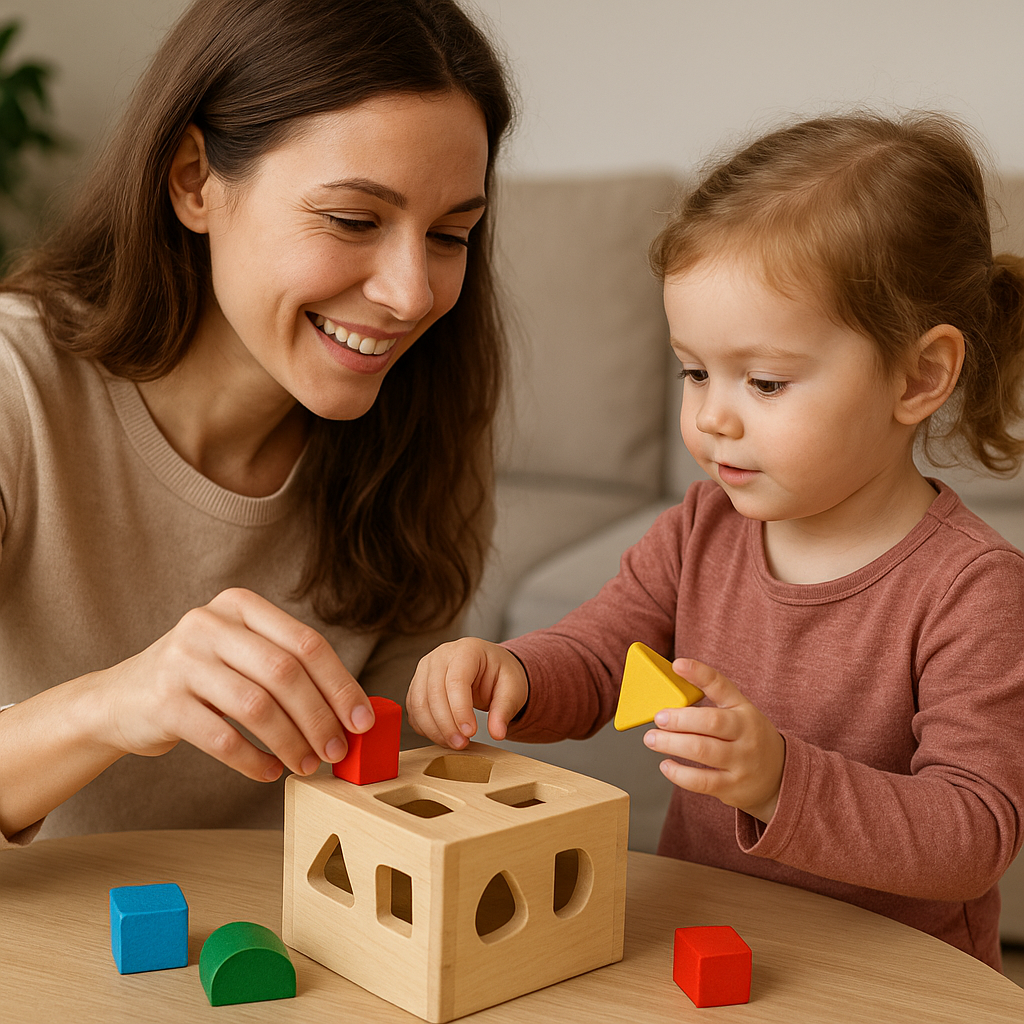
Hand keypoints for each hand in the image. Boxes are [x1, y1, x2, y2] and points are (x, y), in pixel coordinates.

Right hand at [100, 588, 373, 782]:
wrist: (121, 699)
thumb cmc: (201, 679)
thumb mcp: (241, 655)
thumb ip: (288, 670)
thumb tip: (353, 712)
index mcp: (240, 605)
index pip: (307, 643)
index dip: (341, 684)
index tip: (363, 721)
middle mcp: (210, 623)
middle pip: (285, 673)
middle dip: (320, 718)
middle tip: (338, 750)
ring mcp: (183, 660)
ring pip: (257, 706)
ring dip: (291, 742)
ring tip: (307, 764)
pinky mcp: (163, 701)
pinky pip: (222, 737)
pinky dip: (252, 760)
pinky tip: (269, 772)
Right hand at [406, 638, 528, 748]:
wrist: (489, 668)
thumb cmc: (500, 674)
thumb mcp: (513, 688)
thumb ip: (505, 710)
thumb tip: (498, 733)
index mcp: (467, 650)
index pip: (456, 680)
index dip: (460, 710)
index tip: (471, 732)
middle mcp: (440, 656)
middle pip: (434, 693)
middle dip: (446, 725)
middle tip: (462, 744)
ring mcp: (425, 669)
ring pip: (419, 703)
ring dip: (434, 729)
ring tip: (454, 743)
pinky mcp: (418, 685)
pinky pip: (414, 710)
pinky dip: (425, 728)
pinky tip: (443, 737)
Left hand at [642, 658, 784, 822]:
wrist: (779, 776)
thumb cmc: (748, 738)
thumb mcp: (738, 713)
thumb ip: (710, 703)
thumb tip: (668, 695)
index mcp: (743, 709)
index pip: (721, 685)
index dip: (699, 673)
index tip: (677, 664)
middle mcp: (745, 733)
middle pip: (711, 722)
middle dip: (679, 718)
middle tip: (658, 717)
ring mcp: (741, 761)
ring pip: (703, 750)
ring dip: (672, 743)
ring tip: (652, 739)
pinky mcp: (732, 786)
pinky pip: (701, 781)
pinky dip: (679, 773)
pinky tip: (666, 765)